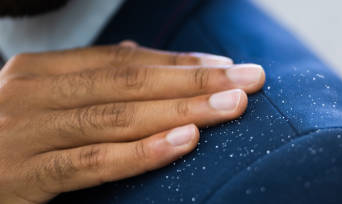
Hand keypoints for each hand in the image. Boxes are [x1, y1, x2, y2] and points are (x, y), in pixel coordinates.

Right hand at [0, 43, 264, 202]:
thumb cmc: (5, 138)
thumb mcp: (40, 99)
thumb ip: (88, 78)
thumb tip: (143, 54)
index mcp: (40, 71)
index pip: (123, 61)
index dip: (180, 62)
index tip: (227, 65)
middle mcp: (33, 93)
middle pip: (130, 82)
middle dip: (196, 80)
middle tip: (249, 80)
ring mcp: (27, 133)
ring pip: (119, 117)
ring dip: (183, 109)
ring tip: (232, 106)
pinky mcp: (26, 177)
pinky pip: (92, 162)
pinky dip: (142, 151)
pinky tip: (185, 141)